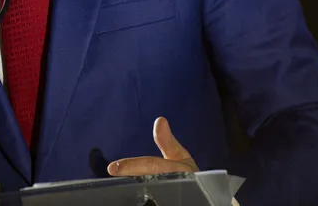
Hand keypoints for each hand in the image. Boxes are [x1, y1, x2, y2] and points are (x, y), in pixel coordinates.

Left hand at [108, 117, 239, 205]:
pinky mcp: (174, 200)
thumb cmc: (188, 175)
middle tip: (114, 173)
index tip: (112, 167)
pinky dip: (143, 199)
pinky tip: (129, 197)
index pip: (152, 166)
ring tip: (118, 187)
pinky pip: (156, 201)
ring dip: (136, 192)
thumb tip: (160, 119)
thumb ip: (166, 142)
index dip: (132, 166)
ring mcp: (177, 196)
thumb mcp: (179, 157)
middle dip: (131, 179)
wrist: (205, 194)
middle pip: (149, 182)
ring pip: (152, 195)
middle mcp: (179, 184)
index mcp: (180, 170)